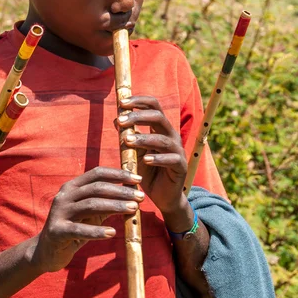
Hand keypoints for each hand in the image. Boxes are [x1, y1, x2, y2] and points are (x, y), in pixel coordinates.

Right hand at [35, 167, 143, 272]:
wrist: (47, 251)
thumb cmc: (74, 228)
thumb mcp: (90, 213)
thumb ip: (106, 203)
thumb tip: (132, 195)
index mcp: (72, 187)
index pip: (97, 173)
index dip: (118, 174)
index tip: (137, 179)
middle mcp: (65, 196)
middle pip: (97, 188)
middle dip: (121, 191)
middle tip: (140, 197)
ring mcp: (60, 213)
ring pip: (90, 205)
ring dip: (114, 206)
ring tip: (132, 209)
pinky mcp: (58, 231)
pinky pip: (80, 230)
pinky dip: (97, 231)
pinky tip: (112, 232)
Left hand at [117, 95, 186, 215]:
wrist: (162, 196)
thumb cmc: (148, 171)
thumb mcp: (134, 152)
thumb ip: (128, 136)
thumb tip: (116, 119)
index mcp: (160, 129)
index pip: (154, 106)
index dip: (139, 101)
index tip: (121, 102)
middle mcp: (171, 136)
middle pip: (159, 117)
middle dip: (139, 116)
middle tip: (121, 120)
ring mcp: (177, 151)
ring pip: (163, 139)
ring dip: (144, 138)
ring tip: (128, 140)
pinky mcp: (181, 166)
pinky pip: (172, 159)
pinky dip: (158, 158)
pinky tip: (145, 159)